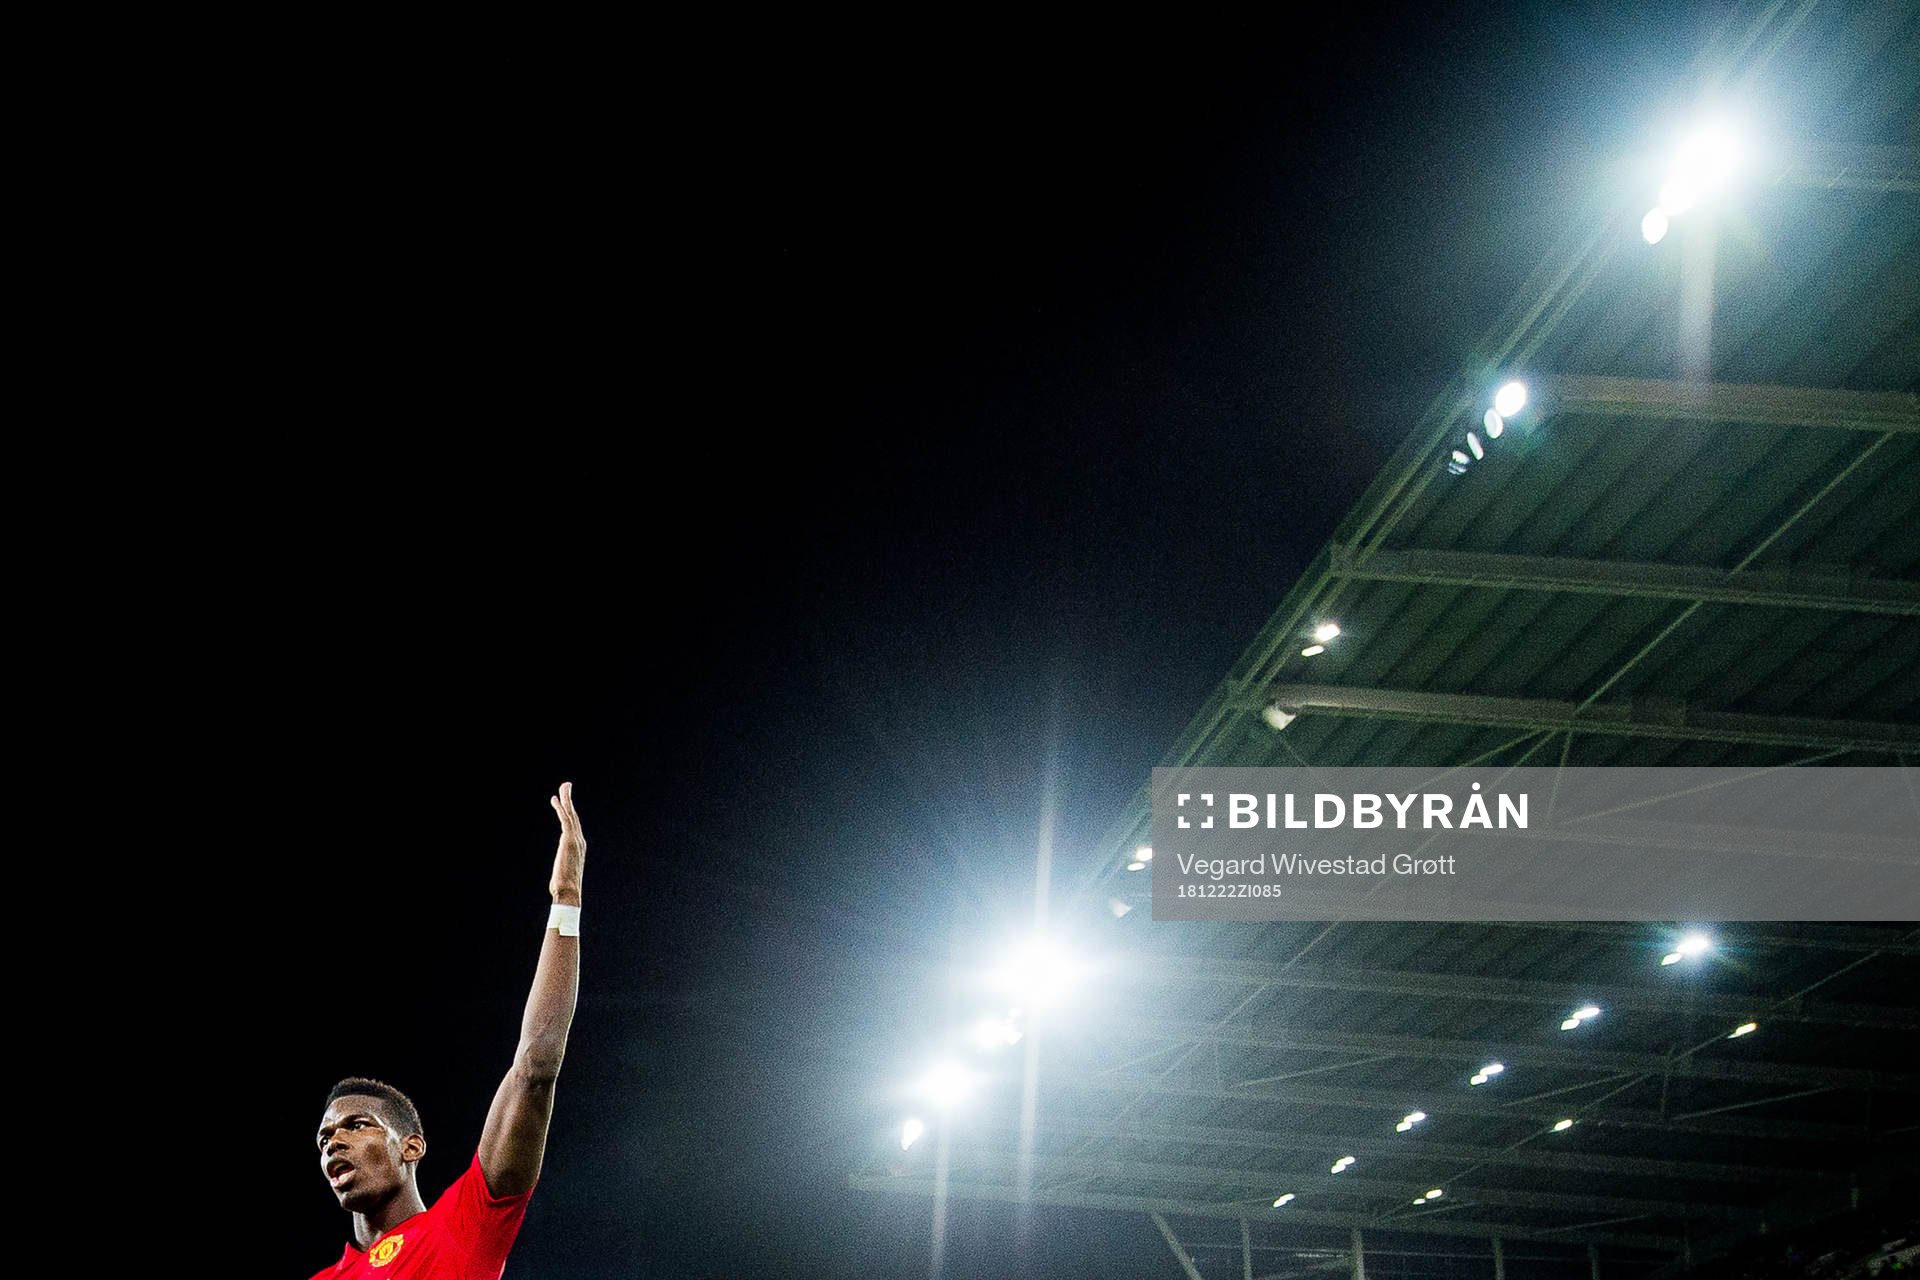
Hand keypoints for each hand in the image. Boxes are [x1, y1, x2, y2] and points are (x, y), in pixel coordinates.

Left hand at [549, 781, 585, 904]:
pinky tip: (555, 799)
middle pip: (574, 815)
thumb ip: (560, 872)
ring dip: (567, 799)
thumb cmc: (564, 889)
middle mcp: (579, 840)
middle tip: (566, 785)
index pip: (574, 825)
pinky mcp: (568, 840)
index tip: (563, 801)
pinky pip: (565, 820)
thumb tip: (557, 883)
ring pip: (571, 814)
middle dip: (569, 800)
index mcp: (579, 847)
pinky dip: (560, 808)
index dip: (569, 811)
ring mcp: (575, 840)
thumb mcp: (562, 876)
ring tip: (564, 786)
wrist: (568, 893)